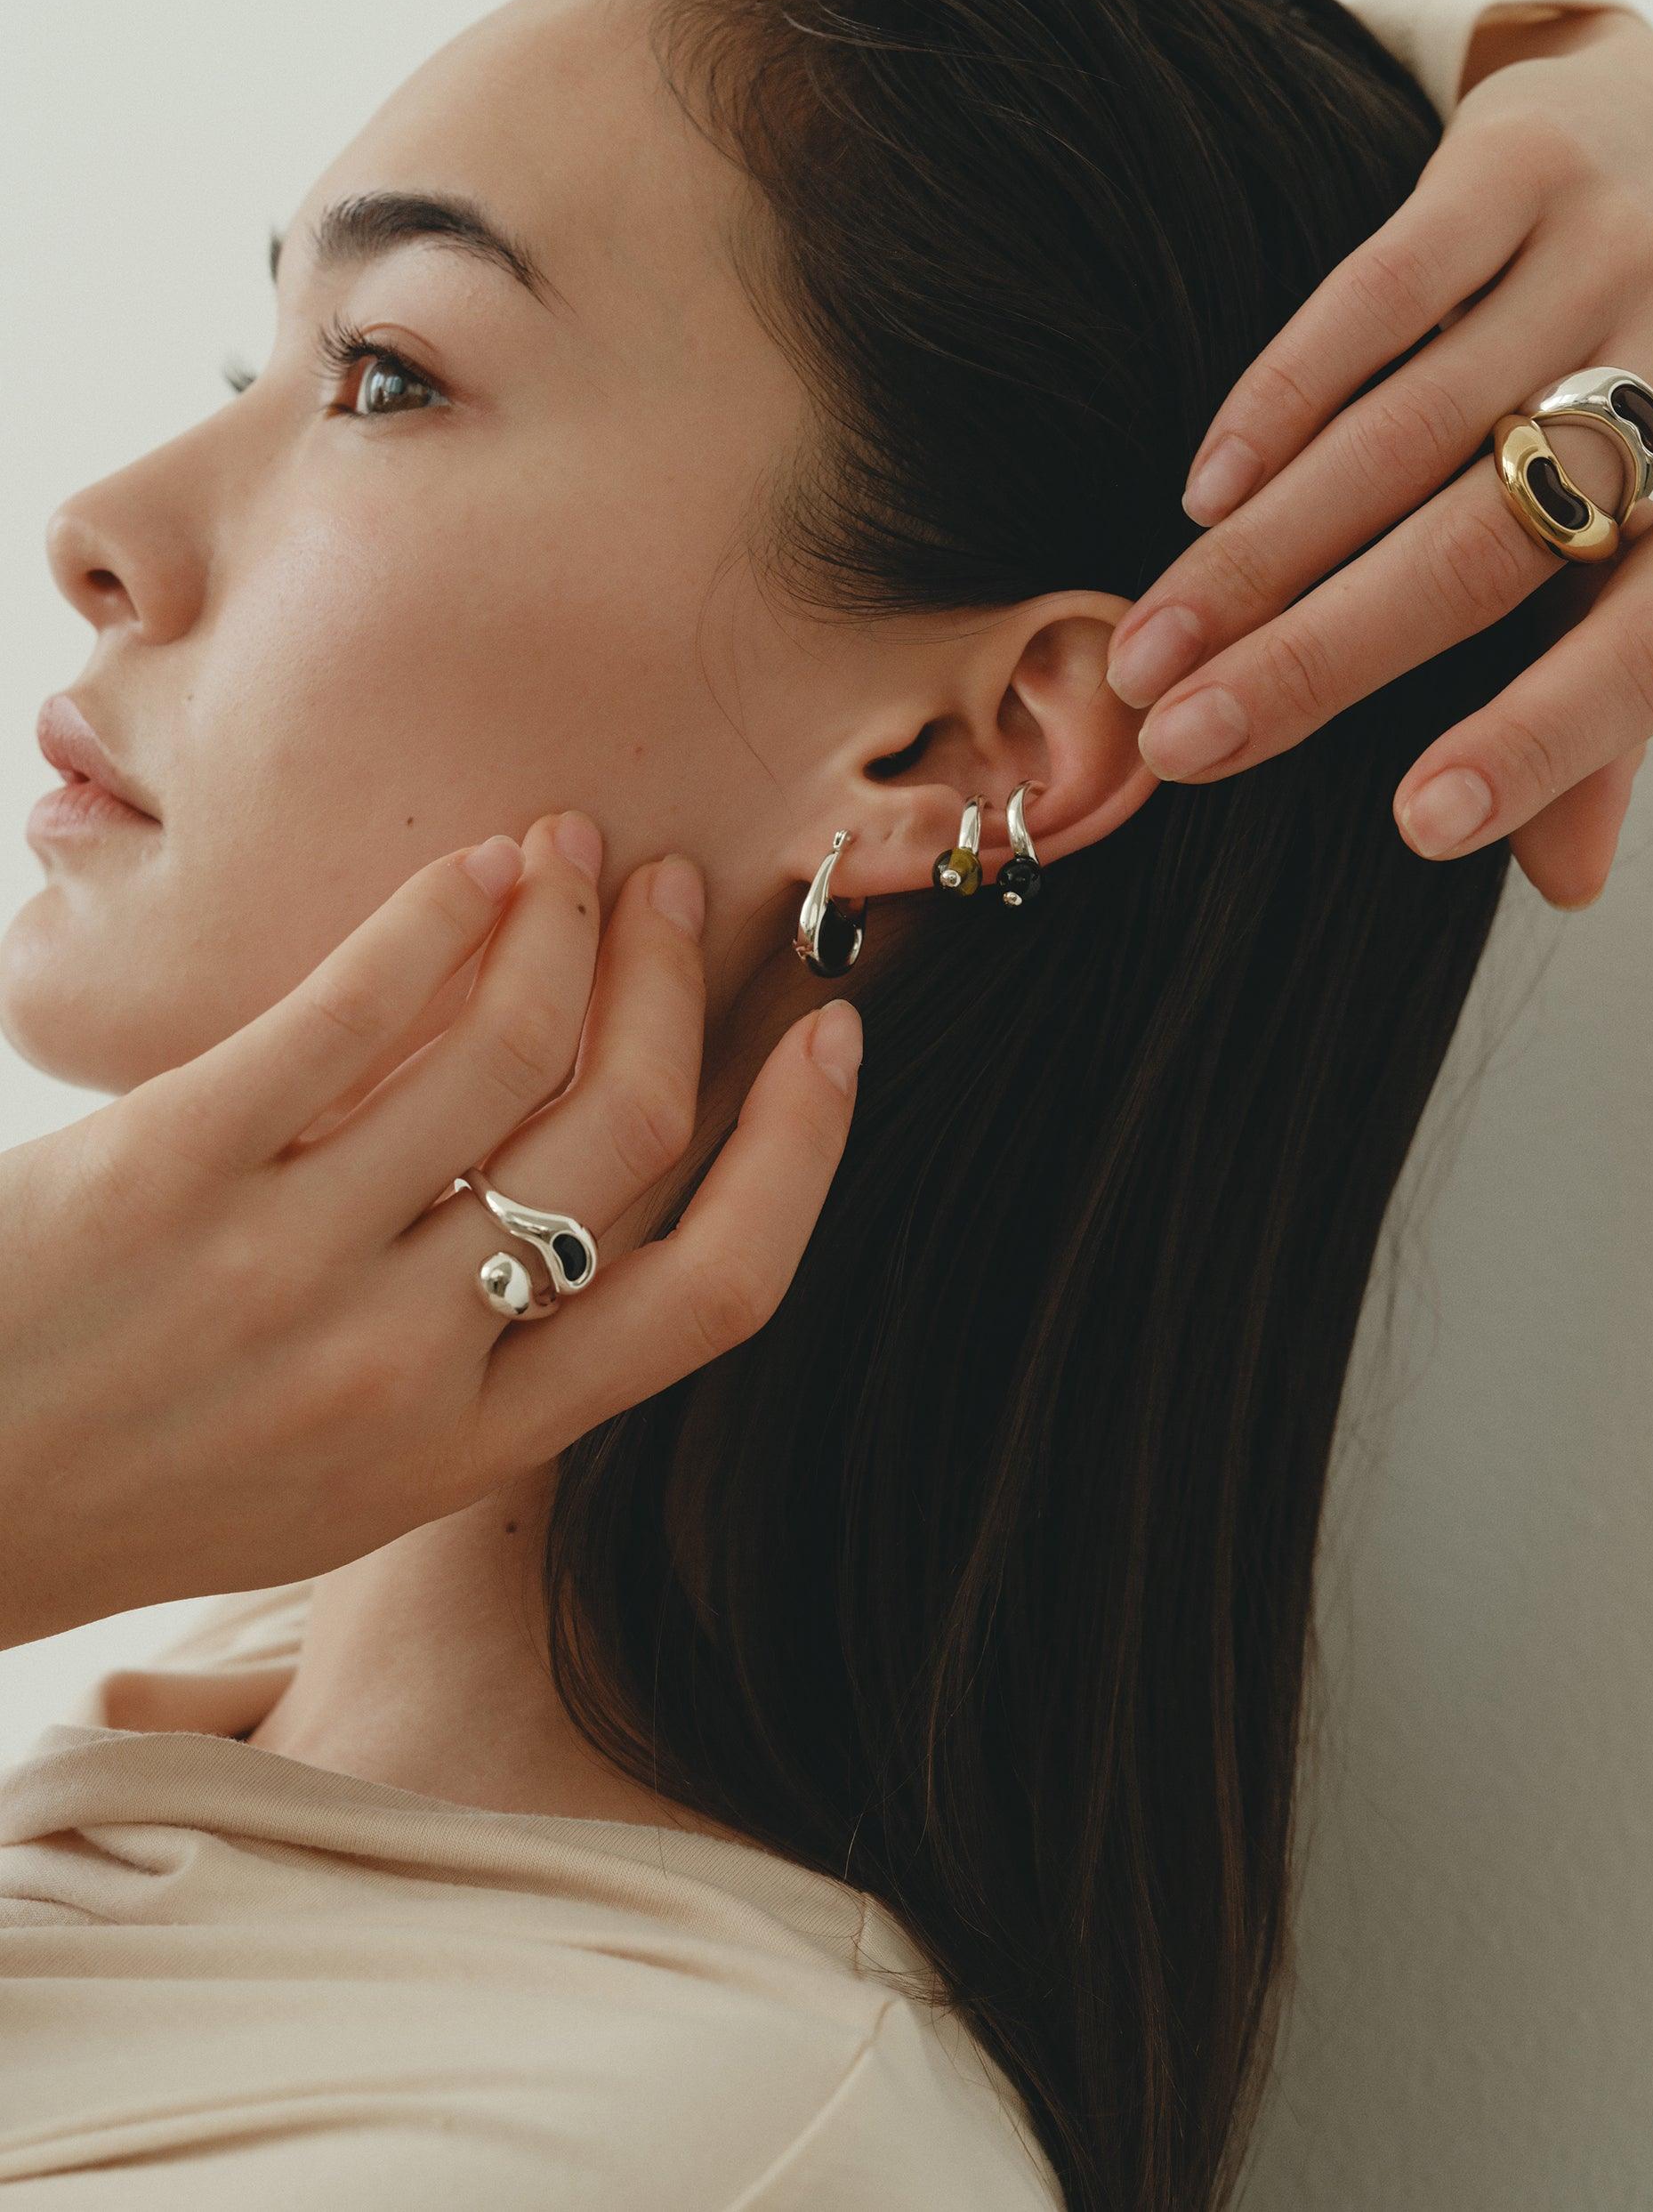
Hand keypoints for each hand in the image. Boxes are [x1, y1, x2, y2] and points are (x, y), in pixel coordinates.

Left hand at [1, 814, 861, 1650]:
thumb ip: (483, 1374)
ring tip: (573, 849)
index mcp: (471, 1449)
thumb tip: (593, 1205)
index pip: (714, 1291)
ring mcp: (294, 1265)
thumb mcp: (346, 1486)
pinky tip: (474, 867)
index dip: (802, 1149)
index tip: (830, 1040)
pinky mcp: (178, 1166)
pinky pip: (357, 1009)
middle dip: (678, 985)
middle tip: (679, 895)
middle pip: (624, 1134)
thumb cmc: (139, 1484)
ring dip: (569, 919)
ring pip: (511, 1048)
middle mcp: (409, 1361)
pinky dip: (442, 914)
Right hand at [1106, 5, 1652, 909]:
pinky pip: (1376, 295)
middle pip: (1483, 550)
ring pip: (1400, 438)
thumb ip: (1610, 695)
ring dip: (1254, 561)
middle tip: (1185, 746)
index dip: (1537, 744)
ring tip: (1147, 654)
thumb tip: (1566, 884)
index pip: (1647, 649)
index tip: (1416, 827)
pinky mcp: (1524, 156)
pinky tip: (1202, 497)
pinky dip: (1275, 403)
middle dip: (1315, 660)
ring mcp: (1618, 249)